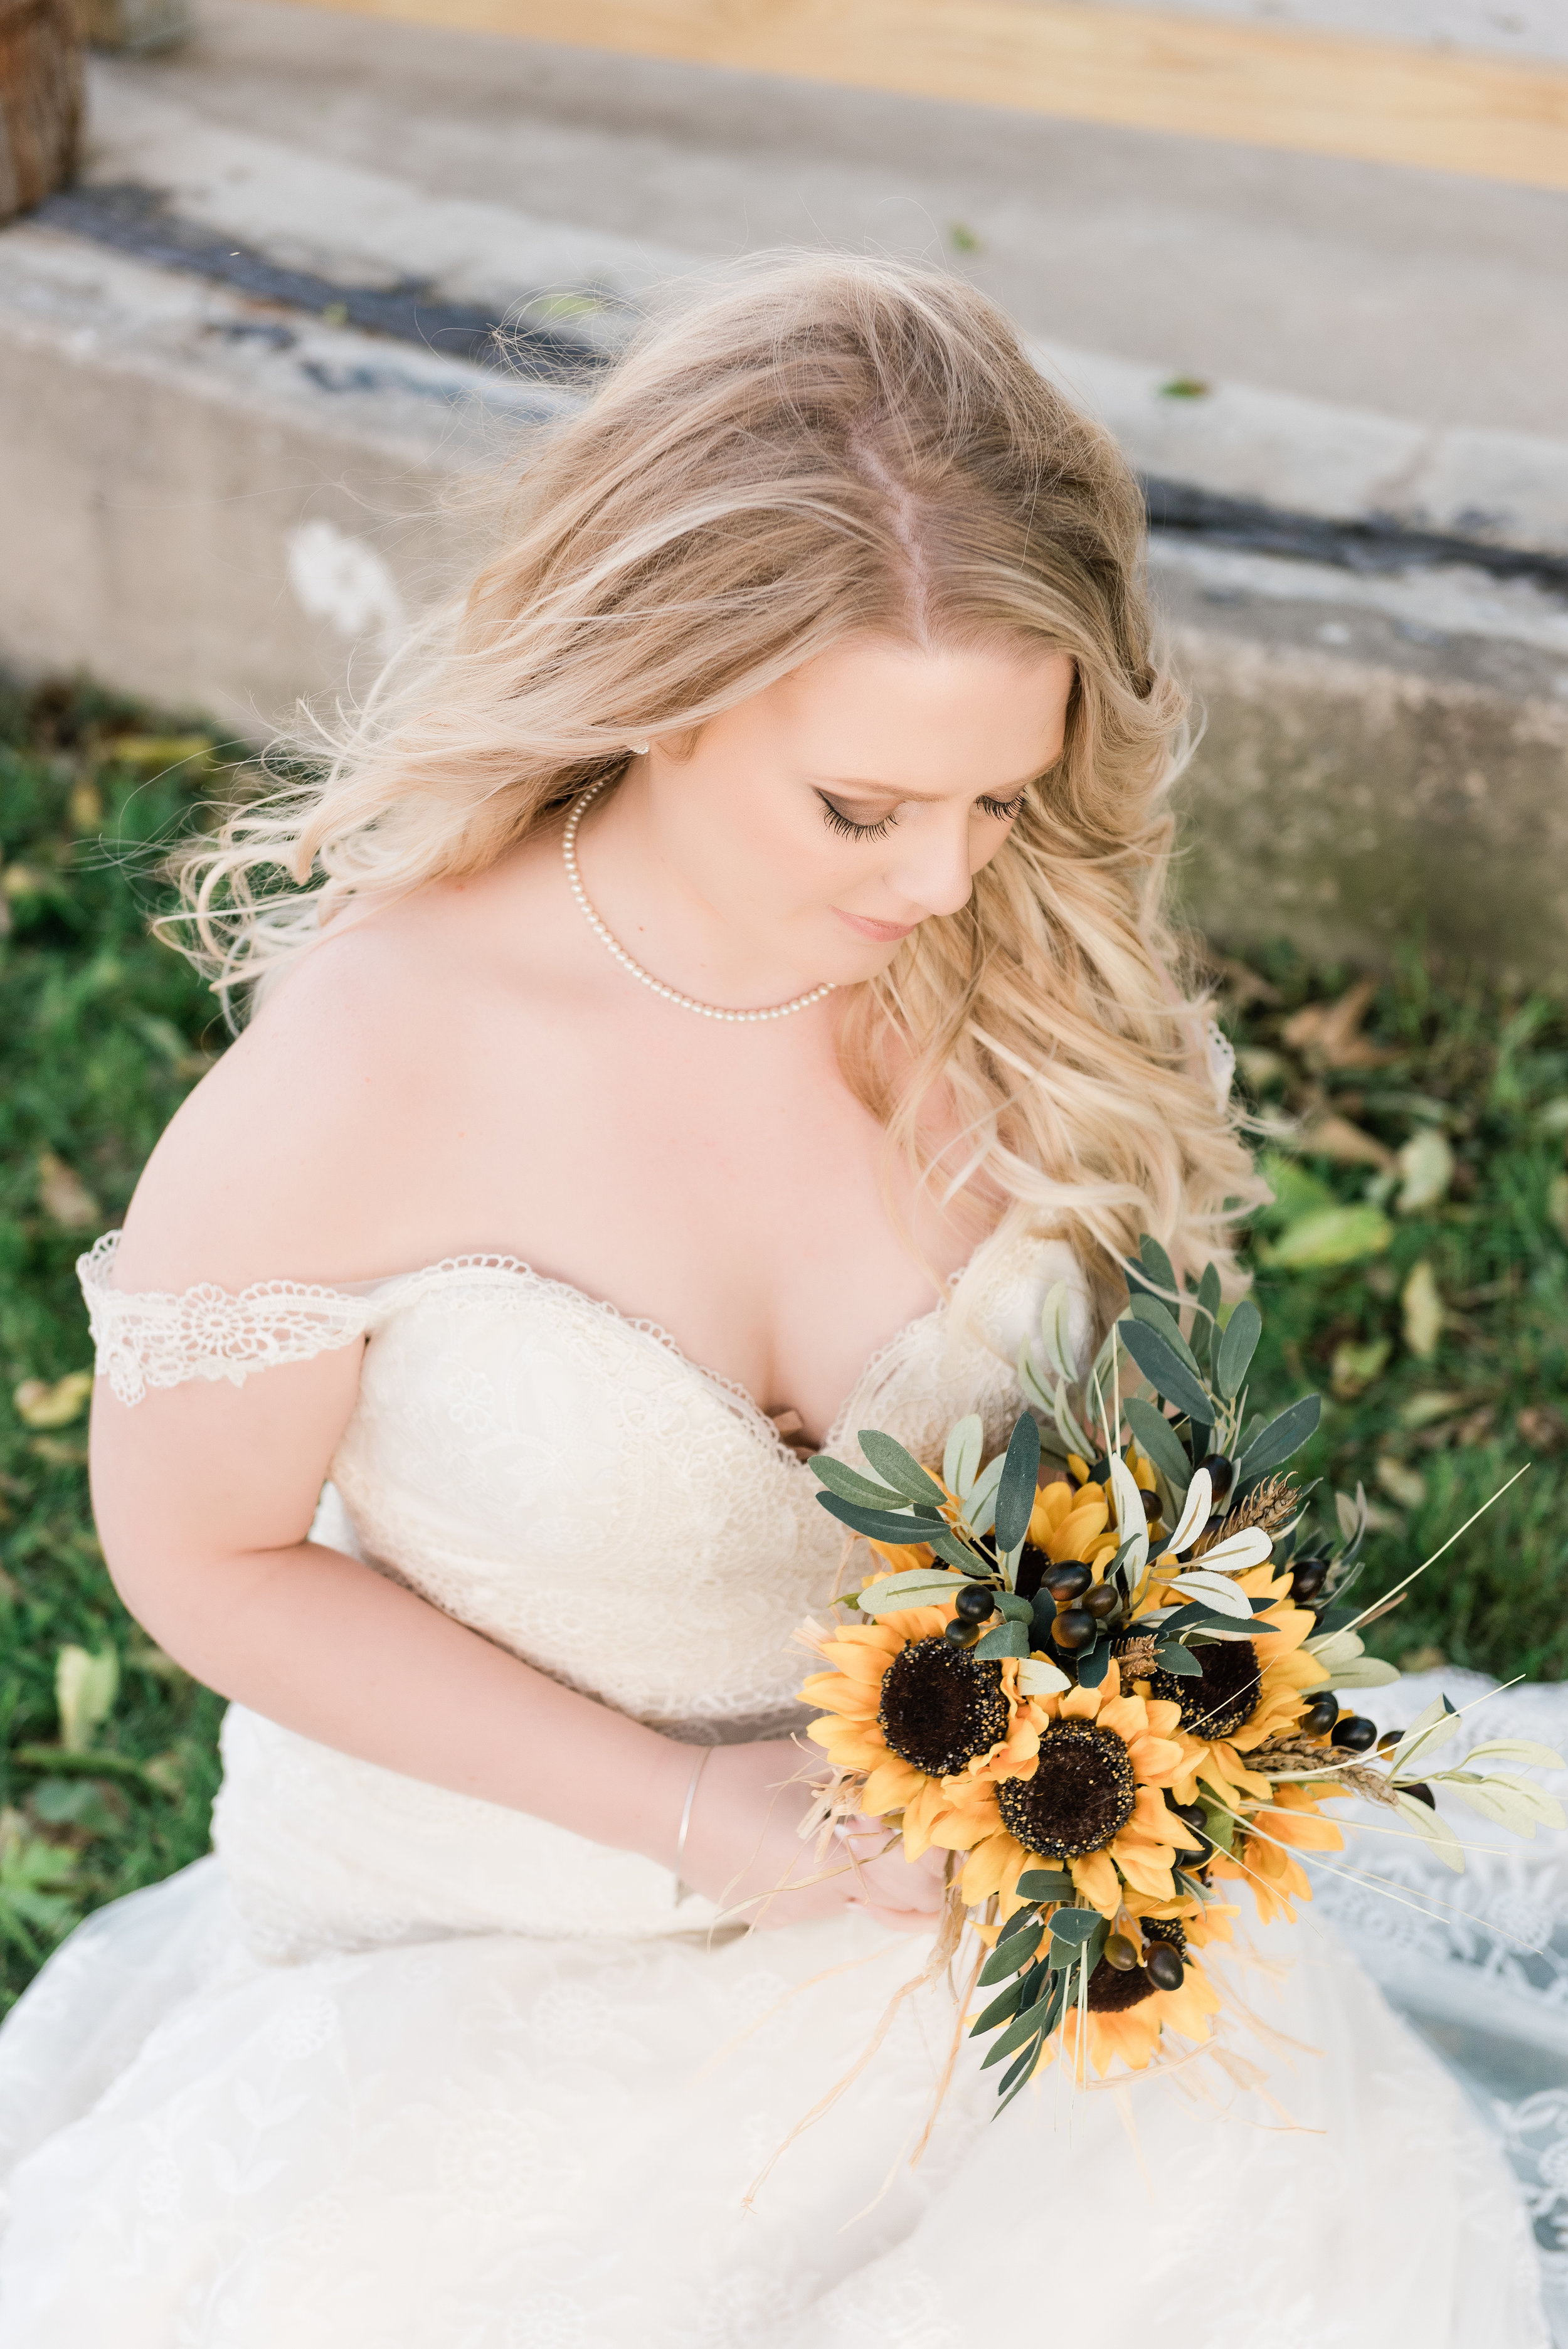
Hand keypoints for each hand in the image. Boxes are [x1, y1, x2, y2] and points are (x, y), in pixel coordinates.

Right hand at [677, 1740, 949, 1932]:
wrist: (664, 1805)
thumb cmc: (740, 1774)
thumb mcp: (812, 1765)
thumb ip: (867, 1777)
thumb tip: (915, 1779)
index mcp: (833, 1863)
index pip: (914, 1886)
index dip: (936, 1866)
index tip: (942, 1839)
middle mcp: (817, 1902)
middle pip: (890, 1903)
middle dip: (908, 1876)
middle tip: (912, 1839)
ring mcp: (792, 1916)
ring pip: (853, 1901)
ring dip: (863, 1873)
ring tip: (847, 1829)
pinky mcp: (770, 1918)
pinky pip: (816, 1902)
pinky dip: (825, 1878)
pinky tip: (799, 1844)